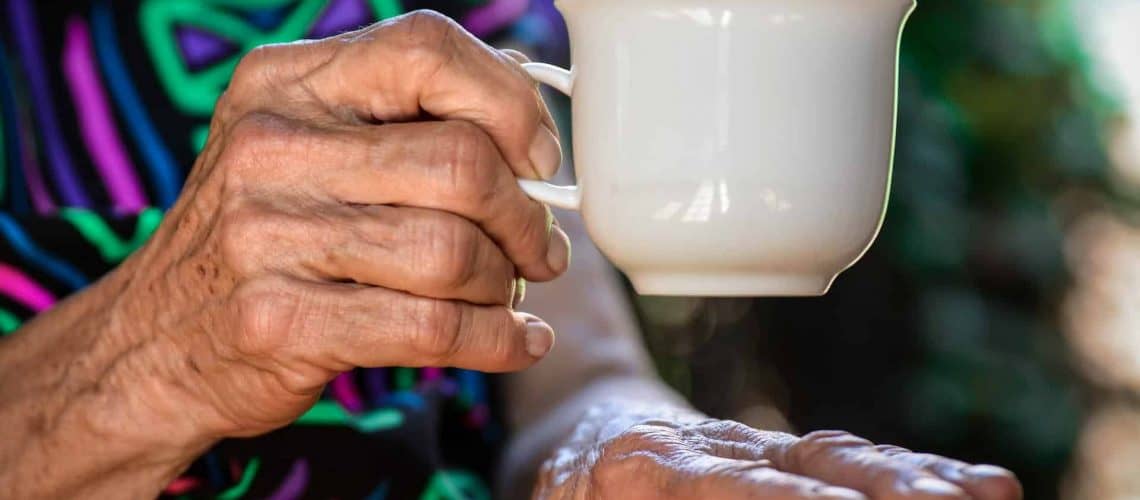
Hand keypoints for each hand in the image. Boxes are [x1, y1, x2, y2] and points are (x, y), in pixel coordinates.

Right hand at [77, 11, 566, 444]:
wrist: (151, 343)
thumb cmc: (262, 236)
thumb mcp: (303, 145)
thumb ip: (398, 114)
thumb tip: (524, 100)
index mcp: (285, 83)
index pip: (426, 49)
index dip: (508, 103)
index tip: (537, 159)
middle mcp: (271, 147)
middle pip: (460, 162)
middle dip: (524, 216)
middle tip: (537, 248)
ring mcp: (267, 236)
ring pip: (453, 251)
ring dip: (507, 282)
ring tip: (511, 292)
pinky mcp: (281, 321)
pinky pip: (433, 327)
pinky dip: (498, 339)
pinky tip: (517, 340)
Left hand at [535, 405, 1020, 499]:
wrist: (575, 429)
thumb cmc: (568, 487)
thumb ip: (644, 493)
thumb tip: (772, 475)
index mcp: (649, 468)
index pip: (738, 490)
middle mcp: (708, 449)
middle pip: (808, 467)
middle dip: (883, 489)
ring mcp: (749, 446)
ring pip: (841, 458)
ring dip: (914, 480)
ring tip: (988, 496)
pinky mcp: (776, 453)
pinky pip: (846, 459)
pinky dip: (909, 471)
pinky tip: (975, 486)